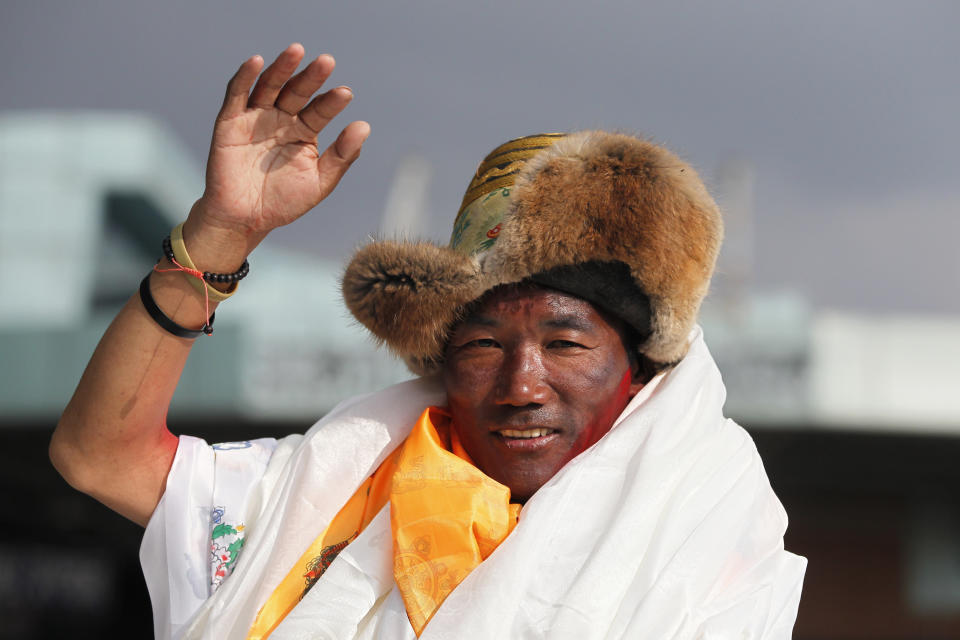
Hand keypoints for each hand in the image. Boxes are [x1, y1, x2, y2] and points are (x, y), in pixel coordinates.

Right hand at [187, 43, 369, 254]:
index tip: (346, 93)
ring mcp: (255, 118)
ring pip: (269, 86)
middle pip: (296, 92)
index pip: (320, 110)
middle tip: (327, 61)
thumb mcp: (319, 182)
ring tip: (297, 51)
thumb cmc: (283, 203)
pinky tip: (257, 61)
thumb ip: (342, 156)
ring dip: (282, 67)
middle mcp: (281, 120)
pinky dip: (245, 76)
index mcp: (303, 132)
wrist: (244, 220)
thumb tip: (364, 126)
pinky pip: (236, 94)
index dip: (331, 102)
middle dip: (311, 77)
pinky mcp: (230, 122)